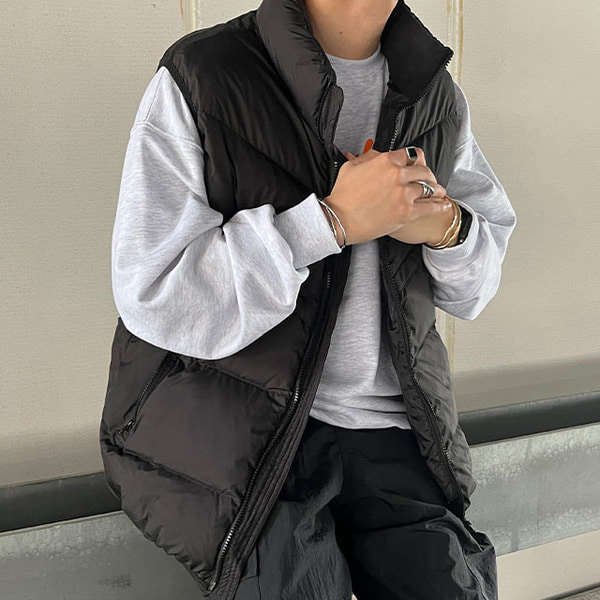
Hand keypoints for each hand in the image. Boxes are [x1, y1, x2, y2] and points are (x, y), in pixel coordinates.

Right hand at [324, 147, 451, 245]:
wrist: (338, 220)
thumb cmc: (341, 196)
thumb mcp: (351, 167)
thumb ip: (368, 157)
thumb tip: (375, 153)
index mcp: (385, 160)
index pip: (410, 154)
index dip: (415, 161)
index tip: (417, 166)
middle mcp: (397, 174)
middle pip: (423, 170)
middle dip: (428, 175)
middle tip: (430, 180)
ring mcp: (403, 194)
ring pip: (429, 188)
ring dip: (436, 190)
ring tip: (439, 192)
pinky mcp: (406, 213)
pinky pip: (429, 207)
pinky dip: (439, 206)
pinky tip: (444, 205)